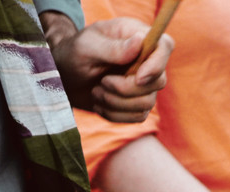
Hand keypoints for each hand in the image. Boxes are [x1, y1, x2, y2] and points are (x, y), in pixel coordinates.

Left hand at [42, 13, 172, 122]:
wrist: (64, 77)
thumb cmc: (74, 54)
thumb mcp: (87, 47)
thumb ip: (113, 47)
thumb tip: (139, 42)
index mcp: (137, 36)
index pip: (165, 46)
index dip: (157, 64)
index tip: (138, 77)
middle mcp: (145, 60)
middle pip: (158, 81)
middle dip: (127, 89)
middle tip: (102, 82)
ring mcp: (143, 83)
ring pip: (147, 103)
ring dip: (117, 103)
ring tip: (96, 91)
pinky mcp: (135, 103)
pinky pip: (137, 117)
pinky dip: (115, 115)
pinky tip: (100, 103)